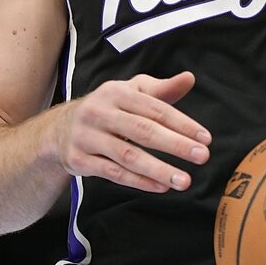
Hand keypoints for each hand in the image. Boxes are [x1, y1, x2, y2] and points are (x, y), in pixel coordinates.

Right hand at [52, 71, 210, 192]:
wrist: (60, 129)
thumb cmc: (108, 109)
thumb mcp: (130, 93)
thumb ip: (161, 90)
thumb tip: (189, 78)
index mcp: (115, 92)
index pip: (154, 108)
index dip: (182, 123)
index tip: (205, 138)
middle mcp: (99, 112)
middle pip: (142, 130)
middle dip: (175, 145)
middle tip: (202, 157)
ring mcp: (87, 137)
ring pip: (128, 156)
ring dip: (159, 169)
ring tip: (184, 180)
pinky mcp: (79, 160)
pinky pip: (113, 173)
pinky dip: (139, 181)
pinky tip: (161, 186)